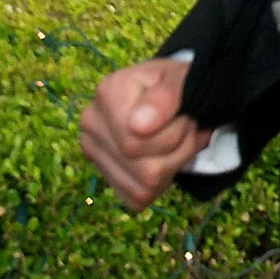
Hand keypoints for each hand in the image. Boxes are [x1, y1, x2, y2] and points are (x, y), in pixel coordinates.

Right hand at [80, 57, 199, 211]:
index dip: (177, 133)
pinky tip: (166, 158)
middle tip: (188, 127)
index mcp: (108, 93)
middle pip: (145, 168)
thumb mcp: (182, 80)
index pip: (138, 142)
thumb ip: (166, 96)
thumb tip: (138, 127)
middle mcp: (91, 122)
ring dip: (173, 166)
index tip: (186, 114)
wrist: (170, 93)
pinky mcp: (104, 173)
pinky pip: (137, 198)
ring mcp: (93, 150)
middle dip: (180, 150)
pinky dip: (161, 184)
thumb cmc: (177, 85)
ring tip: (179, 141)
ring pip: (143, 187)